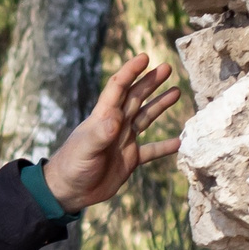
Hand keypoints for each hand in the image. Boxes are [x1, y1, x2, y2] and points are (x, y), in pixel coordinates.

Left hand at [43, 52, 181, 211]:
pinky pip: (151, 150)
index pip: (117, 88)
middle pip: (135, 98)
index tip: (144, 57)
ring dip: (160, 105)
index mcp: (102, 118)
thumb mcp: (85, 149)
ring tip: (176, 92)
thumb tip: (115, 118)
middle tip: (167, 68)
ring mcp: (123, 141)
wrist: (68, 192)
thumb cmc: (72, 167)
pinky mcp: (129, 160)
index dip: (130, 72)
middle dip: (150, 82)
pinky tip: (180, 142)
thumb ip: (99, 134)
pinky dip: (165, 146)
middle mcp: (114, 126)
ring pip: (145, 118)